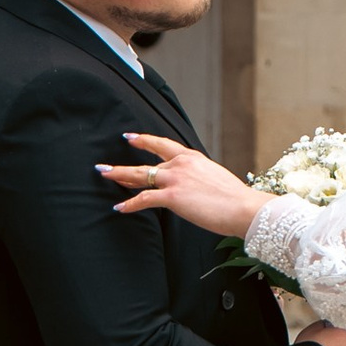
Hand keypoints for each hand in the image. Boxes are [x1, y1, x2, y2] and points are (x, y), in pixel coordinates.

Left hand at [97, 132, 261, 241]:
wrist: (242, 207)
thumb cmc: (234, 198)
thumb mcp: (215, 179)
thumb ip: (199, 178)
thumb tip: (194, 187)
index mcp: (192, 157)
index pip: (163, 145)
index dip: (144, 140)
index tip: (130, 137)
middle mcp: (180, 164)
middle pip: (146, 163)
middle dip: (123, 165)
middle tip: (104, 166)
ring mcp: (175, 179)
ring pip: (140, 176)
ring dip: (119, 176)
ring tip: (104, 176)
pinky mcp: (172, 196)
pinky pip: (144, 199)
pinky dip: (130, 204)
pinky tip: (119, 207)